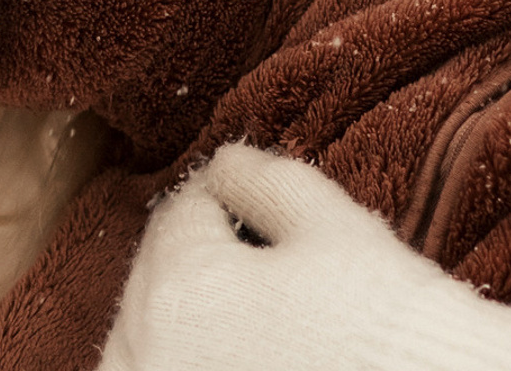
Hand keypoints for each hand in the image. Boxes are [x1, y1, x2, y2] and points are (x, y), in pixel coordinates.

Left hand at [98, 144, 510, 370]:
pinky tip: (216, 351)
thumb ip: (265, 180)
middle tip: (244, 247)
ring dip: (165, 313)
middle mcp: (147, 353)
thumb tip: (224, 160)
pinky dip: (167, 358)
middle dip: (190, 251)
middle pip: (149, 275)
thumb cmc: (378, 316)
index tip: (244, 192)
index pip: (181, 211)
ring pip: (132, 341)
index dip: (218, 191)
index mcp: (183, 285)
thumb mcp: (332, 225)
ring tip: (229, 303)